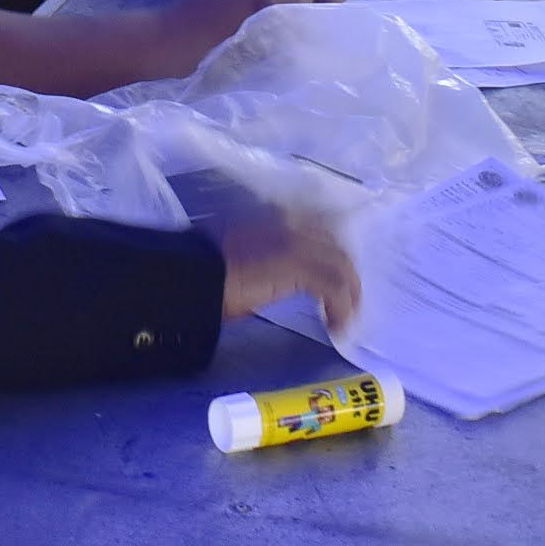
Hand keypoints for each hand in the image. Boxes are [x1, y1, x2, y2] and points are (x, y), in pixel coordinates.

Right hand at [214, 198, 358, 331]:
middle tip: (348, 300)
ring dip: (349, 294)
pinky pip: (334, 289)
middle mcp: (291, 224)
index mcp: (276, 219)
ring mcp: (296, 243)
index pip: (321, 227)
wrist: (196, 280)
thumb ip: (268, 254)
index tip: (338, 274)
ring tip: (345, 318)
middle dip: (348, 274)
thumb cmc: (209, 273)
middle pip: (337, 245)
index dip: (333, 252)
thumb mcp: (242, 256)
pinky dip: (340, 309)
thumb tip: (281, 272)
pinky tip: (335, 326)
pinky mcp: (298, 267)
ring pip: (341, 266)